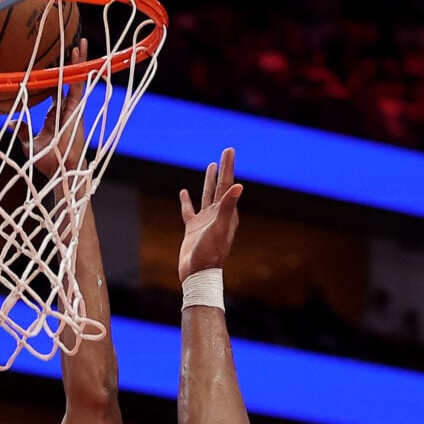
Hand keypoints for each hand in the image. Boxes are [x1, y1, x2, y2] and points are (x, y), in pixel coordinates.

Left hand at [31, 42, 92, 179]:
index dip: (53, 79)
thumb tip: (11, 123)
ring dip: (78, 61)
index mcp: (55, 115)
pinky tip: (79, 54)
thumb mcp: (30, 143)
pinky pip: (78, 84)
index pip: (54, 92)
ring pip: (75, 78)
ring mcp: (73, 107)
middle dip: (68, 65)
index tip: (50, 67)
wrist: (60, 169)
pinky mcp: (77, 107)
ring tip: (80, 43)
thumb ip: (23, 131)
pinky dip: (80, 69)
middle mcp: (65, 108)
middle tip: (69, 47)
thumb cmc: (47, 160)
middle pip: (67, 81)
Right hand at [177, 149, 243, 280]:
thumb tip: (239, 186)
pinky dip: (187, 200)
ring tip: (211, 166)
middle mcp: (218, 214)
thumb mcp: (220, 228)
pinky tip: (183, 192)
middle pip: (220, 186)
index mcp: (227, 213)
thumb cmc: (211, 253)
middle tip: (225, 153)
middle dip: (223, 169)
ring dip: (209, 181)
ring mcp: (205, 221)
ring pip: (207, 195)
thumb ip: (228, 207)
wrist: (198, 272)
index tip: (229, 151)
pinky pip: (189, 210)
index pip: (228, 185)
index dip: (228, 167)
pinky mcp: (192, 228)